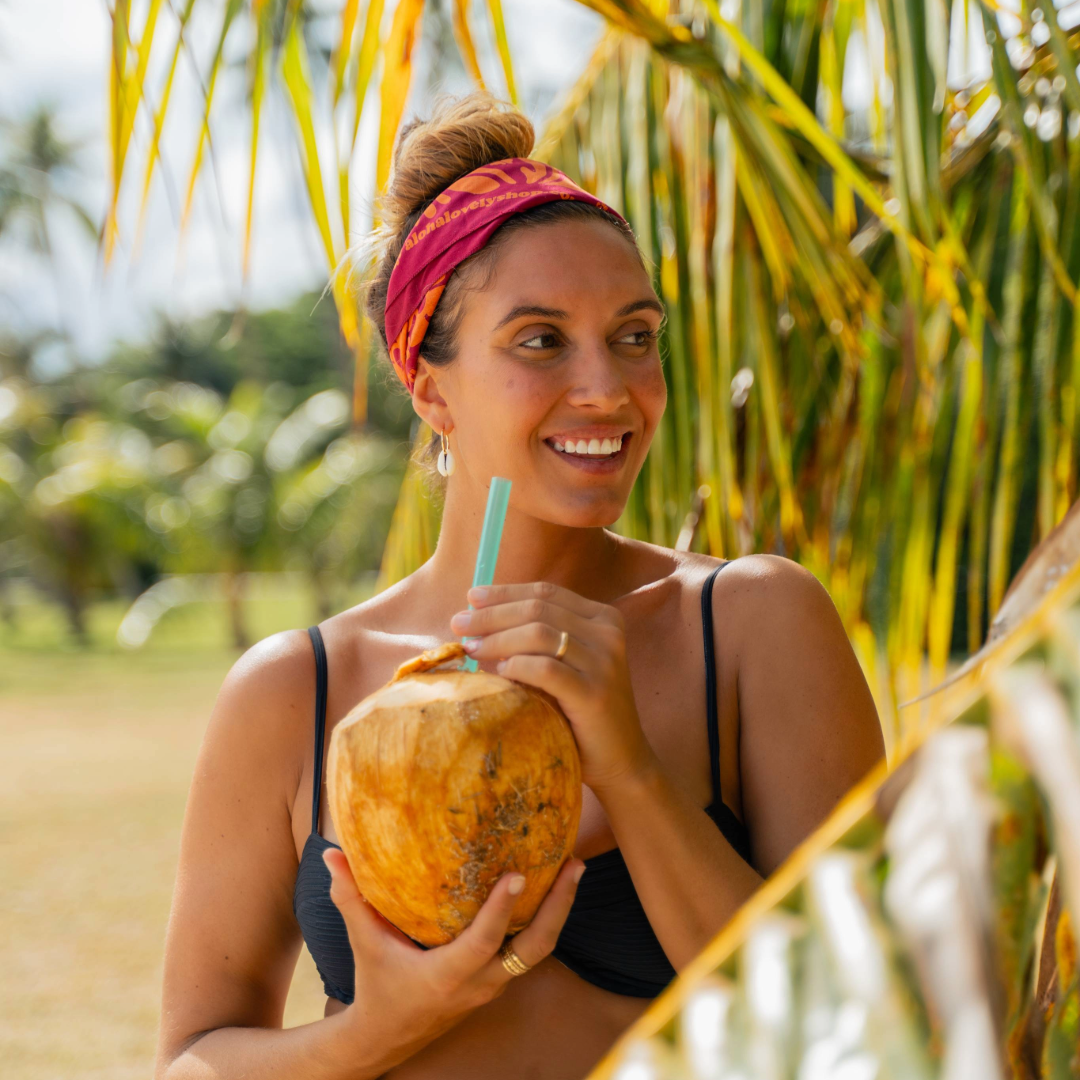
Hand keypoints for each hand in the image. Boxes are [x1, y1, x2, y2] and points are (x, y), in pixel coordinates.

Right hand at [323, 848, 584, 1072]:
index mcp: (446, 976)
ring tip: (573, 867)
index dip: (502, 910)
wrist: (388, 1039)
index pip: (483, 942)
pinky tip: (552, 888)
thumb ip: (350, 897)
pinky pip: (531, 951)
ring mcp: (494, 986)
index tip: (520, 875)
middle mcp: (479, 984)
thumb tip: (331, 851)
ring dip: (560, 911)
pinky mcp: (499, 983)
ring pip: (540, 951)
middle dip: (558, 907)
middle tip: (574, 864)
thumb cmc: (376, 985)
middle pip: (534, 949)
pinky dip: (546, 921)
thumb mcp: (363, 943)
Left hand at [450, 581, 656, 792]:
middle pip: (538, 608)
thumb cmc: (582, 711)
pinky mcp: (594, 693)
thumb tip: (478, 620)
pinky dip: (517, 666)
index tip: (472, 597)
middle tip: (458, 624)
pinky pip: (545, 670)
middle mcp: (608, 633)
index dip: (505, 592)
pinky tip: (499, 673)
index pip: (546, 592)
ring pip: (538, 633)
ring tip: (471, 649)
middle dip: (492, 614)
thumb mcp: (566, 664)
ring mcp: (604, 662)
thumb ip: (537, 639)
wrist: (620, 759)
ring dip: (497, 639)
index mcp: (603, 618)